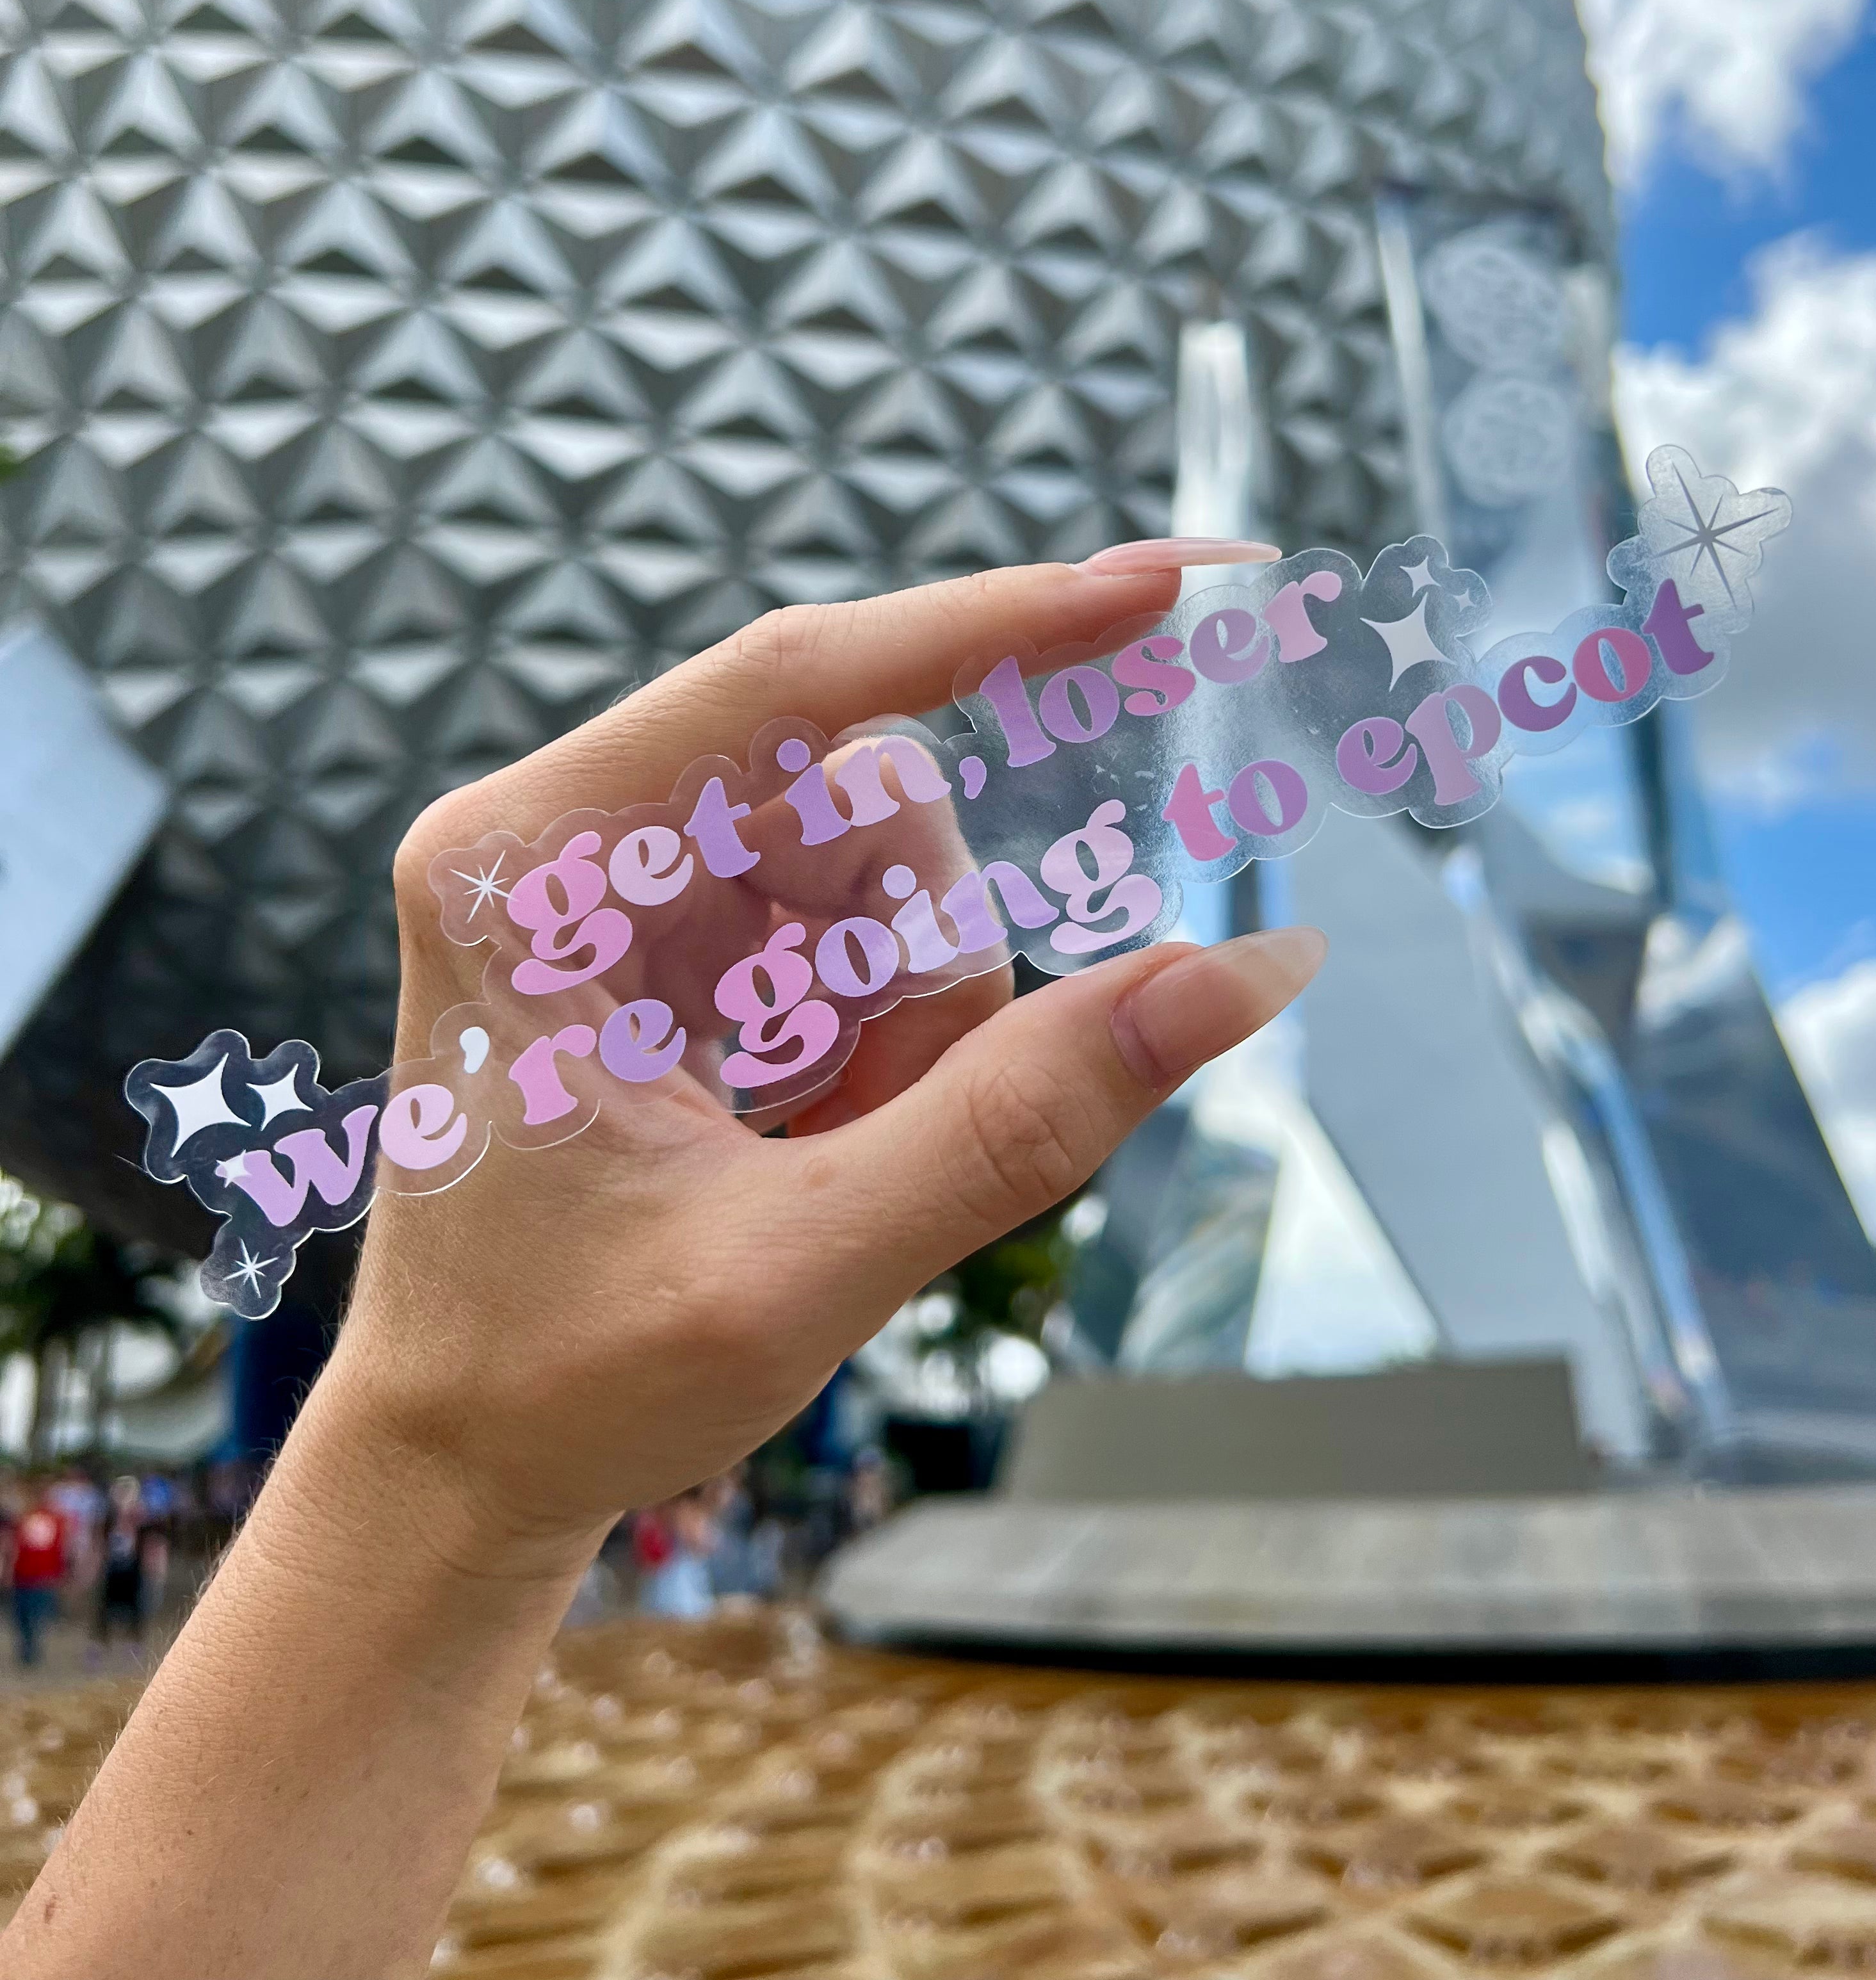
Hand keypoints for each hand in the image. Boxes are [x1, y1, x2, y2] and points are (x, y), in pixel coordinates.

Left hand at [334, 560, 1325, 1572]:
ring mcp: (615, 880)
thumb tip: (1233, 974)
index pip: (790, 681)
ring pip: (878, 860)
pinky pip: (854, 920)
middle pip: (859, 791)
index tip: (1152, 589)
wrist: (457, 1470)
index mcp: (527, 869)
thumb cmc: (568, 1378)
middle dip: (927, 959)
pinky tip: (806, 1135)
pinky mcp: (664, 934)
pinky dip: (882, 1032)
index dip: (985, 627)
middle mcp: (558, 837)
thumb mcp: (804, 1264)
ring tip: (828, 1155)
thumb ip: (1016, 1118)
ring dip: (910, 1013)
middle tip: (883, 1124)